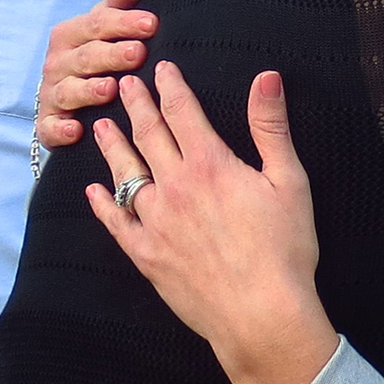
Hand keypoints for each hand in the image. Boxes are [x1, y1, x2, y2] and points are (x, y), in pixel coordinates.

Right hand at [34, 0, 157, 149]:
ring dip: (88, 90)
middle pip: (87, 56)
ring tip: (110, 88)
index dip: (124, 22)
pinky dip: (60, 130)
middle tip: (138, 53)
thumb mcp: (103, 27)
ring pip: (69, 91)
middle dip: (112, 54)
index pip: (98, 23)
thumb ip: (120, 2)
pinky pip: (51, 128)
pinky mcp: (47, 124)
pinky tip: (76, 131)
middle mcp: (58, 62)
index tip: (151, 23)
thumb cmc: (89, 57)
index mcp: (71, 34)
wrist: (59, 98)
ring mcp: (52, 94)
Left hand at [84, 63, 338, 383]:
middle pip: (148, 135)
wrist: (260, 314)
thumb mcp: (289, 181)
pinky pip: (116, 222)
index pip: (183, 112)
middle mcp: (174, 187)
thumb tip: (266, 77)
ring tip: (101, 127)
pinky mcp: (145, 255)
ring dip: (113, 146)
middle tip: (123, 85)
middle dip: (135, 106)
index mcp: (210, 164)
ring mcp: (154, 222)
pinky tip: (94, 191)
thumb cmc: (283, 250)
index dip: (171, 86)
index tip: (161, 69)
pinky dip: (103, 203)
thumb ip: (271, 127)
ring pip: (125, 173)